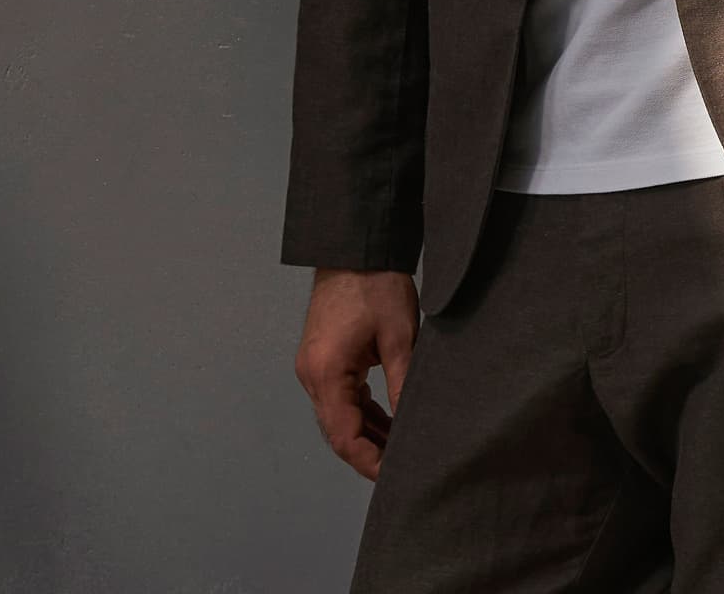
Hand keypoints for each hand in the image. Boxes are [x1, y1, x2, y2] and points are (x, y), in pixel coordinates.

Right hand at [295, 266, 418, 480]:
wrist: (356, 247)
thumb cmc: (375, 284)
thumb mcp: (399, 338)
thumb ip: (402, 386)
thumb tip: (411, 425)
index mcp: (326, 372)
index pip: (343, 435)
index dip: (368, 461)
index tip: (393, 474)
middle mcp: (312, 375)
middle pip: (337, 431)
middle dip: (369, 452)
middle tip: (401, 467)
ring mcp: (314, 367)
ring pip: (339, 416)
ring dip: (367, 434)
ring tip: (400, 450)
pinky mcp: (324, 359)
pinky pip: (341, 397)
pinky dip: (362, 413)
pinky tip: (388, 423)